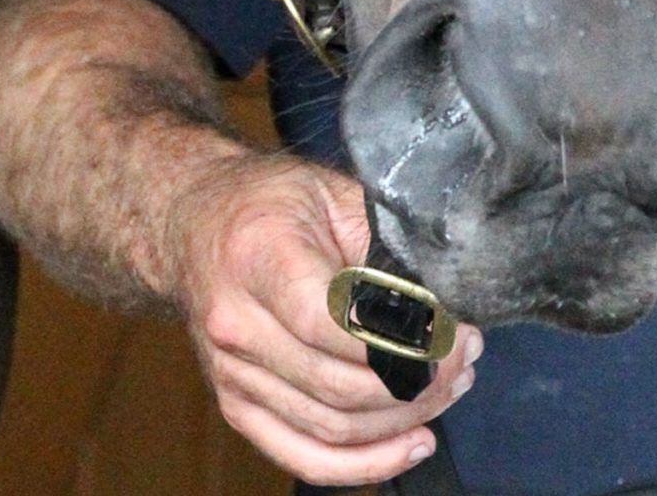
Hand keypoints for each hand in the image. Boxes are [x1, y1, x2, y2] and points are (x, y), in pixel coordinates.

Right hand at [172, 150, 481, 487]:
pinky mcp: (235, 404)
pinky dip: (363, 464)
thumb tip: (446, 295)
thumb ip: (384, 242)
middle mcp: (236, 322)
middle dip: (418, 385)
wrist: (193, 219)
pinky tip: (410, 444)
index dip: (404, 344)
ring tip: (448, 390)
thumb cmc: (269, 201)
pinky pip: (303, 455)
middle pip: (338, 386)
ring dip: (402, 421)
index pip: (333, 324)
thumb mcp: (331, 192)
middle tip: (464, 360)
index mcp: (259, 255)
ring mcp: (231, 372)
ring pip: (331, 428)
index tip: (455, 337)